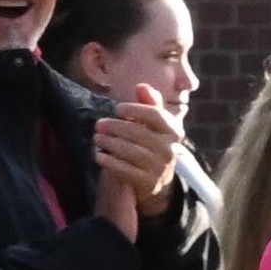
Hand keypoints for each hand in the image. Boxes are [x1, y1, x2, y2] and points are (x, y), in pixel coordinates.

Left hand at [90, 88, 186, 214]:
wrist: (159, 181)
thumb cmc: (152, 144)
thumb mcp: (154, 125)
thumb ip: (149, 104)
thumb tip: (141, 86)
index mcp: (173, 131)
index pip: (156, 115)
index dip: (136, 110)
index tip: (118, 108)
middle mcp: (170, 149)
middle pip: (140, 133)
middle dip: (117, 127)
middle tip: (99, 124)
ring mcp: (160, 168)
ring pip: (133, 152)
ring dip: (111, 144)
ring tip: (97, 138)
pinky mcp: (149, 183)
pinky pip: (128, 171)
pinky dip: (112, 163)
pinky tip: (99, 156)